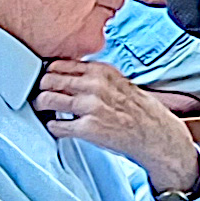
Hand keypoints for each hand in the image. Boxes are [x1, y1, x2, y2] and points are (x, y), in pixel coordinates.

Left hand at [33, 58, 199, 198]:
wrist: (157, 135)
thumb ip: (93, 76)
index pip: (58, 64)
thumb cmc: (137, 110)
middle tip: (43, 97)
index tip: (48, 82)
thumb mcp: (118, 82)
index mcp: (101, 71)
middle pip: (47, 80)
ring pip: (46, 99)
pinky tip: (59, 127)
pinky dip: (52, 127)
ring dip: (42, 107)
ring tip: (47, 112)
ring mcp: (90, 107)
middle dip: (42, 89)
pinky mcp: (88, 128)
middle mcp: (94, 86)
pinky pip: (55, 125)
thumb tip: (64, 72)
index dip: (49, 74)